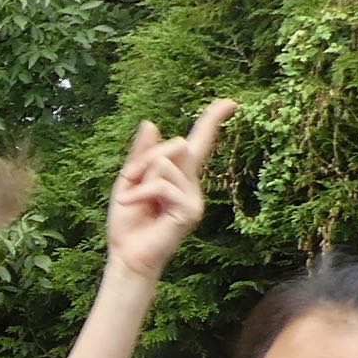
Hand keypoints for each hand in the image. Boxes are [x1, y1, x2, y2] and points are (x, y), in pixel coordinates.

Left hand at [102, 98, 234, 284]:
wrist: (126, 254)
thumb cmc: (128, 221)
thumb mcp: (129, 180)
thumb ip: (141, 154)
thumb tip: (151, 123)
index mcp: (179, 175)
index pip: (199, 142)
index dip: (213, 120)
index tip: (231, 102)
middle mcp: (192, 184)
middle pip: (176, 145)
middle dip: (146, 159)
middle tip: (129, 182)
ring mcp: (194, 198)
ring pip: (166, 163)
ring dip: (141, 177)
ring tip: (134, 199)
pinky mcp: (191, 211)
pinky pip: (163, 184)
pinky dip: (142, 191)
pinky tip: (134, 204)